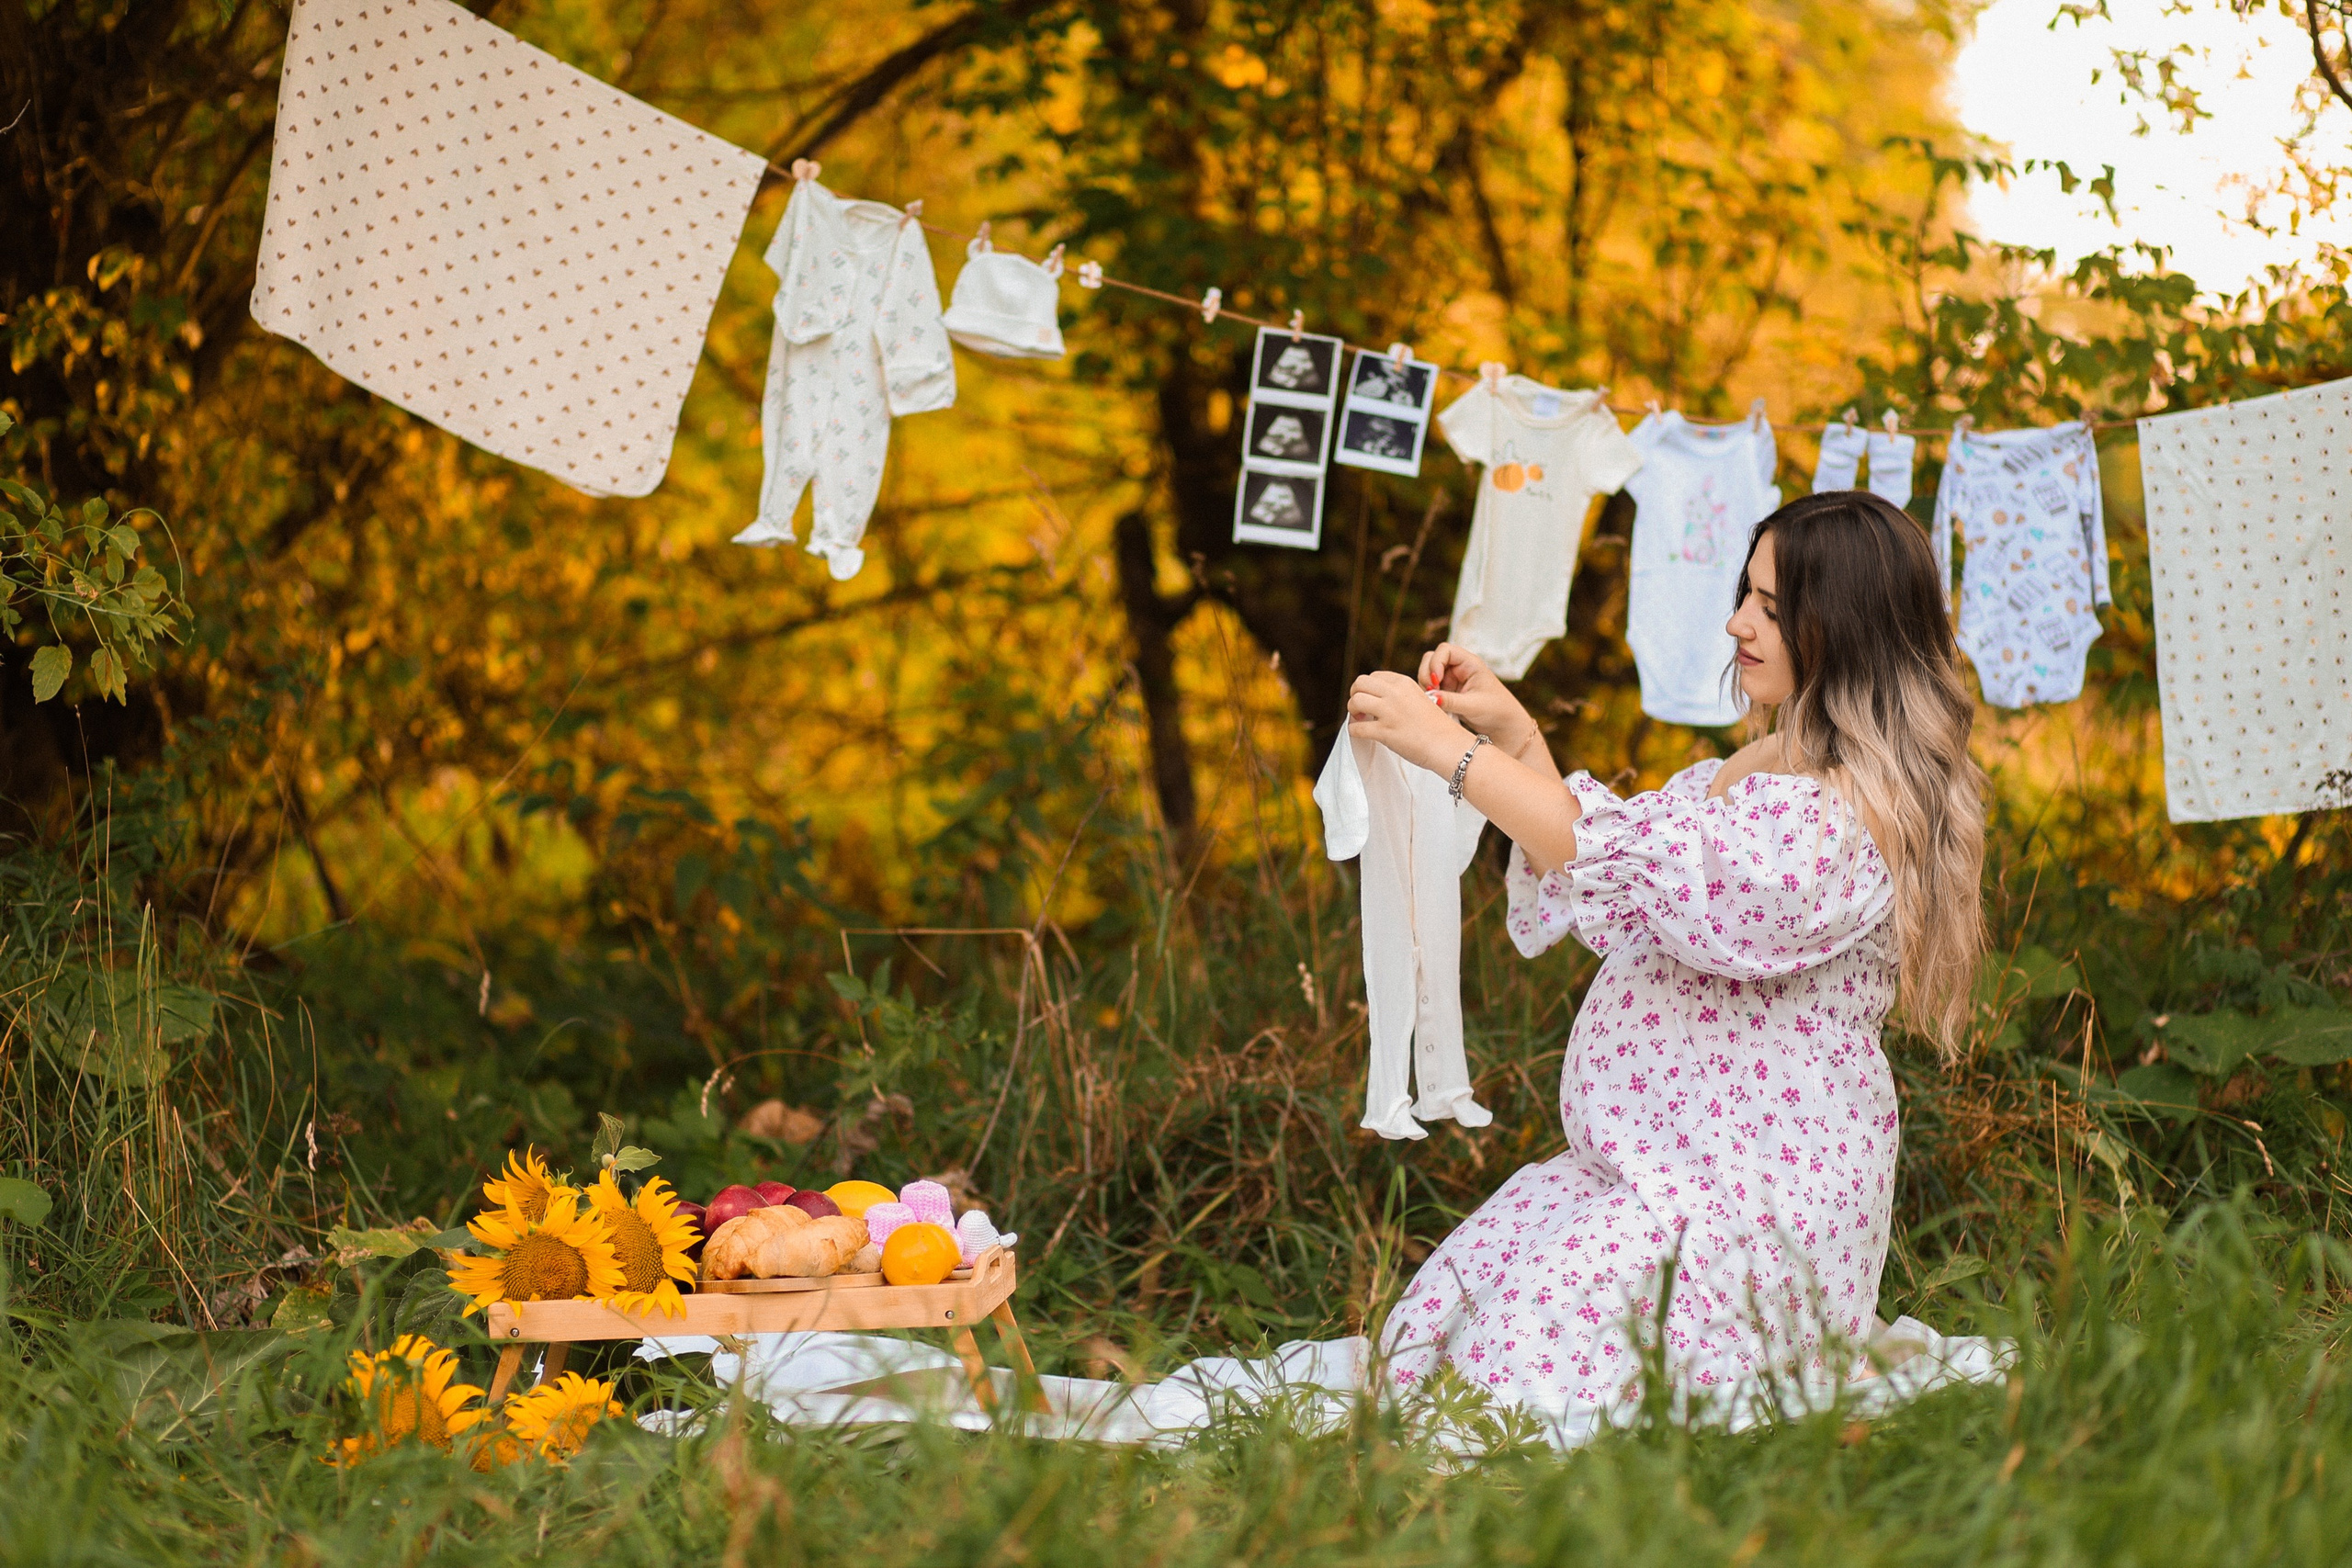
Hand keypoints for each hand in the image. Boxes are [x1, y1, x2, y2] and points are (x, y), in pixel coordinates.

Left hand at [1346, 670, 1476, 776]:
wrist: (1448, 745)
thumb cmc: (1436, 726)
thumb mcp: (1419, 699)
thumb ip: (1401, 695)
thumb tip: (1378, 699)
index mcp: (1404, 682)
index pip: (1374, 676)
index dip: (1367, 688)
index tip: (1371, 699)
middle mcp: (1395, 693)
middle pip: (1360, 683)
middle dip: (1355, 694)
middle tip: (1361, 708)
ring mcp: (1389, 712)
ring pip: (1355, 701)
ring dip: (1352, 711)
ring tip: (1360, 719)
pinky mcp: (1385, 732)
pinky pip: (1356, 727)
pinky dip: (1354, 730)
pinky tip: (1360, 733)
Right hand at [1415, 643, 1539, 758]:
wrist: (1503, 726)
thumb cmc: (1496, 711)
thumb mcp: (1474, 706)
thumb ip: (1451, 701)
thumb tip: (1430, 697)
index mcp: (1469, 663)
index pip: (1444, 650)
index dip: (1436, 662)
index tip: (1436, 681)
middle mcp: (1458, 668)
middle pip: (1431, 659)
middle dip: (1427, 674)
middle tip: (1431, 693)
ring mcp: (1451, 680)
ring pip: (1428, 675)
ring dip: (1426, 687)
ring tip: (1435, 703)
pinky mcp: (1447, 693)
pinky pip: (1430, 689)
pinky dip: (1429, 697)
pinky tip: (1437, 708)